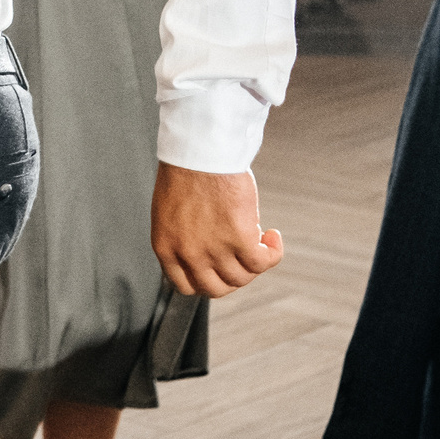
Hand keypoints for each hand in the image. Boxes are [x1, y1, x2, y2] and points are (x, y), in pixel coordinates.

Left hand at [151, 164, 283, 298]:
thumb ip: (183, 237)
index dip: (208, 280)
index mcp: (166, 247)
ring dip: (256, 262)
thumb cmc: (187, 171)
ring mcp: (214, 249)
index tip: (221, 269)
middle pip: (217, 288)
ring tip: (260, 238)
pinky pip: (263, 261)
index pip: (187, 286)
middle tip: (243, 256)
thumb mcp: (171, 212)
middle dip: (233, 276)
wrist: (200, 150)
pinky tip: (272, 236)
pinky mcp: (240, 238)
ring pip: (243, 277)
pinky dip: (273, 253)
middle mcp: (188, 254)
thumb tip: (206, 252)